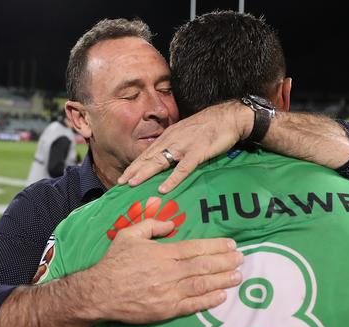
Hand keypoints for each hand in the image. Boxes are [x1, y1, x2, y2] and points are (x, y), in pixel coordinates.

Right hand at [76, 219, 242, 322]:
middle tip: (241, 259)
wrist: (100, 293)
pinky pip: (192, 305)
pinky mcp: (166, 309)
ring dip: (222, 280)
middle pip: (203, 266)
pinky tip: (221, 296)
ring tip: (238, 276)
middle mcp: (169, 272)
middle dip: (224, 262)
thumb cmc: (114, 262)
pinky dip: (208, 301)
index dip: (215, 247)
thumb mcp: (129, 235)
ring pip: (201, 285)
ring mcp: (169, 292)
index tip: (230, 245)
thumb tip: (170, 224)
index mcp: (162, 253)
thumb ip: (151, 225)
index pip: (195, 248)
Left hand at [118, 101, 251, 193]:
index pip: (148, 152)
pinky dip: (172, 178)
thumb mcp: (187, 133)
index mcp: (169, 136)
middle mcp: (172, 140)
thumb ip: (175, 144)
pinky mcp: (198, 152)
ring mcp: (184, 146)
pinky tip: (164, 188)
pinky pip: (182, 168)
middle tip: (120, 182)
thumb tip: (166, 157)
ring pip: (160, 161)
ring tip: (133, 183)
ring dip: (145, 172)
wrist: (228, 117)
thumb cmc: (209, 126)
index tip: (124, 175)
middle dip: (133, 170)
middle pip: (149, 157)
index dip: (135, 164)